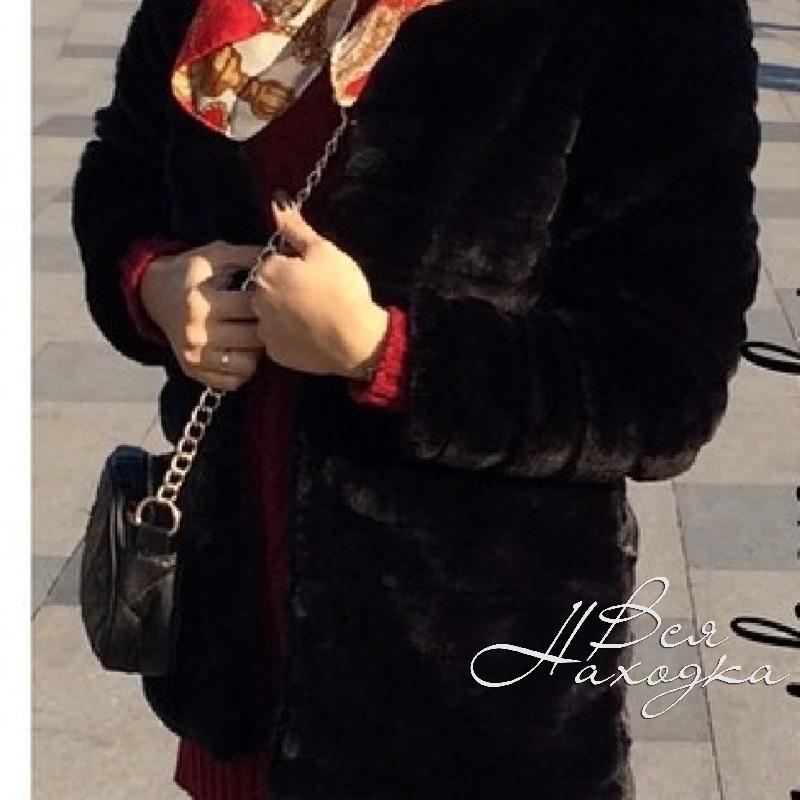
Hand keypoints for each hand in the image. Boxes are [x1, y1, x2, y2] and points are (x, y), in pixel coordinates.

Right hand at [140, 240, 264, 390]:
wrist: (155, 294)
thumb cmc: (192, 272)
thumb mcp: (216, 255)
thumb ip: (248, 256)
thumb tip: (282, 258)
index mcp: (200, 302)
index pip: (249, 307)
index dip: (268, 300)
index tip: (273, 296)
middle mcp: (196, 333)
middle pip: (252, 339)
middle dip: (266, 327)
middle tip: (270, 318)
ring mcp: (194, 356)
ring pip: (247, 365)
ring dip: (257, 351)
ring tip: (254, 335)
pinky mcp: (194, 372)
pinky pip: (234, 381)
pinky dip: (244, 369)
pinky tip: (242, 351)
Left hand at [250, 198, 389, 377]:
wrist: (357, 341)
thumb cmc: (342, 290)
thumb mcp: (323, 250)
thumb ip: (295, 227)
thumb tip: (276, 201)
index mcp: (266, 273)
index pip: (273, 261)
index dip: (296, 265)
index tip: (316, 274)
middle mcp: (256, 302)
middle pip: (269, 289)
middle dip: (287, 289)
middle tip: (318, 294)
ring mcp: (264, 331)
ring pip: (272, 315)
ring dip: (287, 314)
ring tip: (316, 317)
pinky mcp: (276, 355)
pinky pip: (280, 340)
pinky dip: (292, 337)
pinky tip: (312, 335)